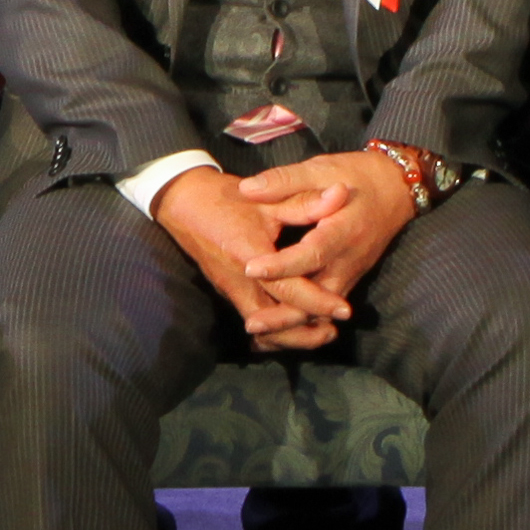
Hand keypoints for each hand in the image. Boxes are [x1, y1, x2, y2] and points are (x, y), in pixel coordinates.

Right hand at [151, 166, 343, 348]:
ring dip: (291, 335)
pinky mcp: (228, 291)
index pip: (289, 291)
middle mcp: (239, 281)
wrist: (184, 202)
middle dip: (305, 332)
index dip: (319, 302)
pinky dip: (273, 331)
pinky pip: (253, 319)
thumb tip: (341, 194)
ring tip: (321, 332)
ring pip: (262, 328)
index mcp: (249, 257)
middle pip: (274, 323)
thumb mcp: (268, 200)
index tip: (345, 309)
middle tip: (335, 329)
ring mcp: (230, 290)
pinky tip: (293, 329)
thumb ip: (306, 202)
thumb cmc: (227, 199)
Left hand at [232, 148, 422, 338]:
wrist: (396, 189)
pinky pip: (326, 307)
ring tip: (257, 330)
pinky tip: (277, 328)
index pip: (312, 253)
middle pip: (319, 298)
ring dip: (292, 324)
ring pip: (323, 310)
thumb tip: (246, 190)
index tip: (251, 268)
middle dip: (286, 315)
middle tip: (251, 324)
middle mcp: (350, 259)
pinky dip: (304, 320)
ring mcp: (351, 273)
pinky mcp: (349, 279)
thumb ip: (285, 181)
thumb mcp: (321, 169)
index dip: (282, 264)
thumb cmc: (356, 176)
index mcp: (343, 229)